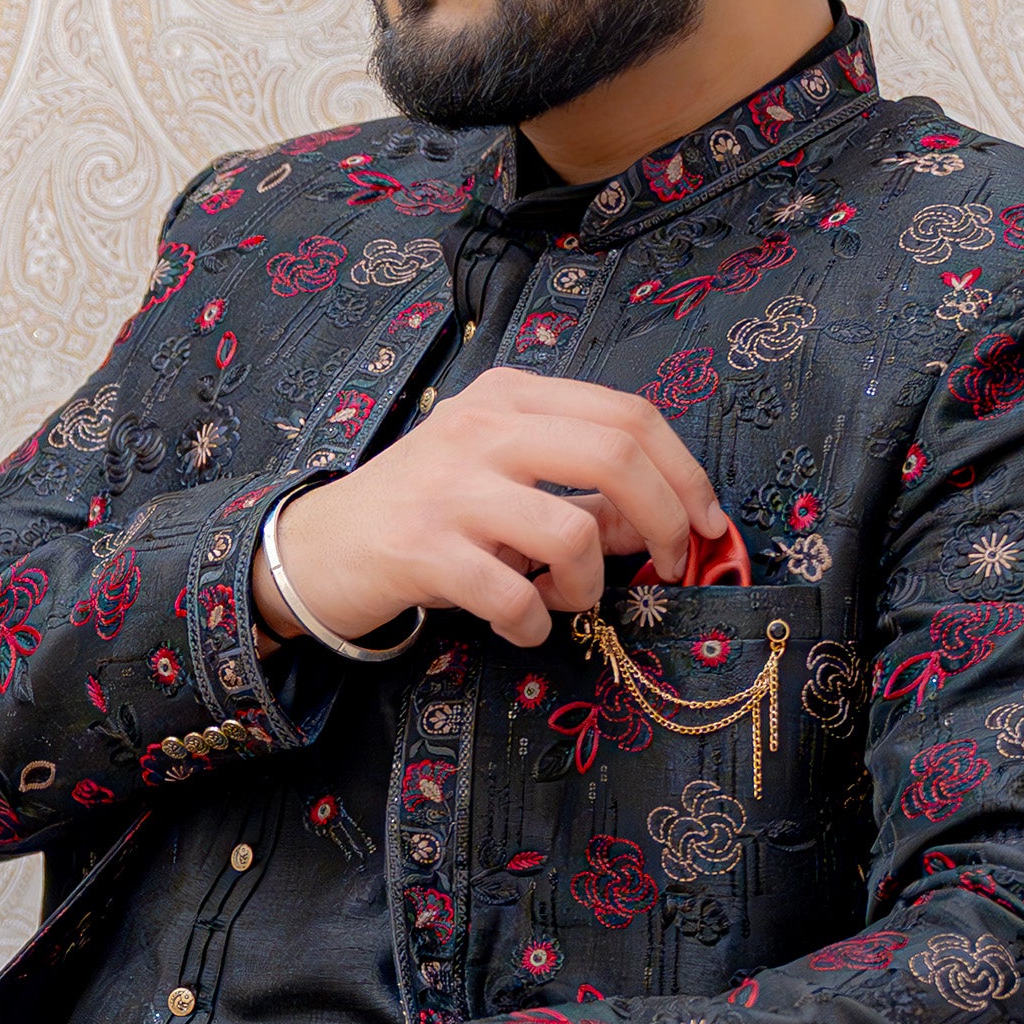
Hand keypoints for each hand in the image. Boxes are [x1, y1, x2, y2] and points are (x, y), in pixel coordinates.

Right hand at [259, 373, 720, 654]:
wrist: (316, 548)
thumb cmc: (422, 511)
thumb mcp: (503, 483)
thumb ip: (581, 494)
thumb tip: (661, 523)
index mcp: (511, 397)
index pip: (629, 414)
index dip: (686, 473)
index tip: (707, 524)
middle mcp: (482, 428)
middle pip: (617, 455)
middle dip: (666, 523)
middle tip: (668, 570)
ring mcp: (450, 486)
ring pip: (574, 531)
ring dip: (590, 584)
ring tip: (566, 600)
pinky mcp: (422, 549)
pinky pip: (514, 594)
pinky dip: (534, 624)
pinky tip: (521, 627)